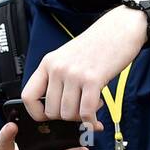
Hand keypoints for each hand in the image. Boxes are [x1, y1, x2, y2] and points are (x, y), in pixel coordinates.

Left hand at [20, 4, 147, 127]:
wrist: (121, 28)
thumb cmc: (96, 45)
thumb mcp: (67, 58)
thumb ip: (57, 80)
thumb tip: (54, 110)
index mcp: (48, 63)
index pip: (28, 96)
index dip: (36, 112)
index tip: (48, 116)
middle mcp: (58, 68)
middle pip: (51, 110)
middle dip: (66, 117)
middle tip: (78, 110)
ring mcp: (74, 74)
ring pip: (68, 114)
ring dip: (81, 117)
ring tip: (91, 105)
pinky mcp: (93, 79)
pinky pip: (86, 112)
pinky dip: (91, 121)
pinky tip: (96, 117)